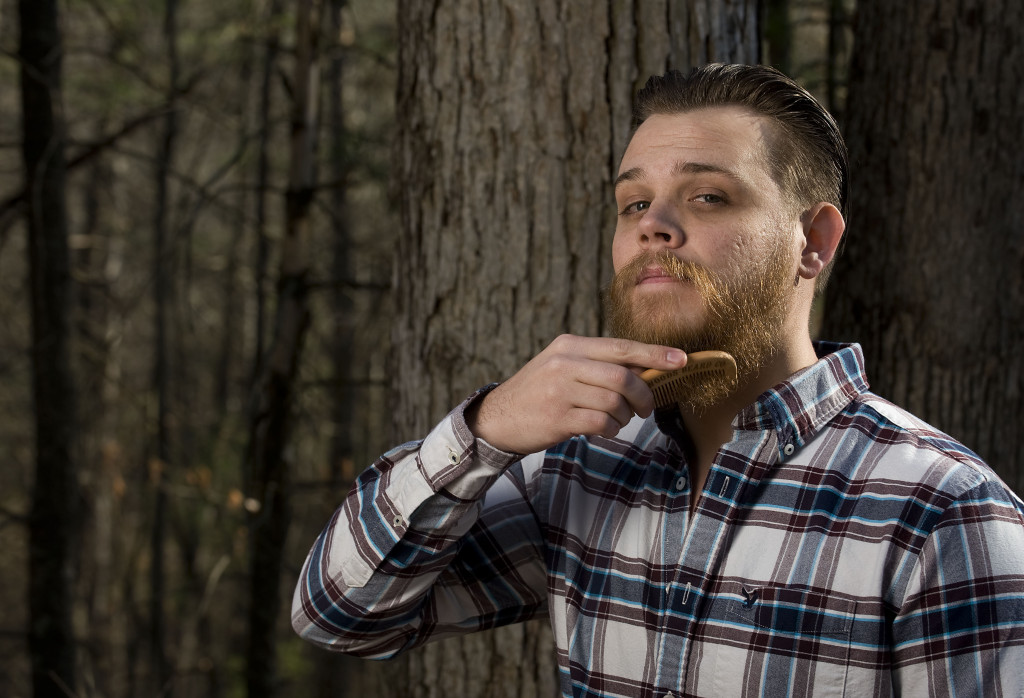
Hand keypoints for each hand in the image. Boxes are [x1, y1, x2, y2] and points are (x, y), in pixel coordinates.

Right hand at [467, 334, 685, 453]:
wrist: (498, 418)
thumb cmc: (539, 393)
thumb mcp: (562, 366)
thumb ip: (598, 364)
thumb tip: (646, 365)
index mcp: (569, 345)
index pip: (621, 346)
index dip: (655, 353)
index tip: (681, 360)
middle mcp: (564, 363)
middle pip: (623, 376)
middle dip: (644, 395)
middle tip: (647, 409)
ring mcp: (559, 391)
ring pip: (615, 401)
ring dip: (625, 416)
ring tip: (618, 420)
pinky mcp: (557, 417)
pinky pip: (601, 422)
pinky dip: (611, 429)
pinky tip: (605, 430)